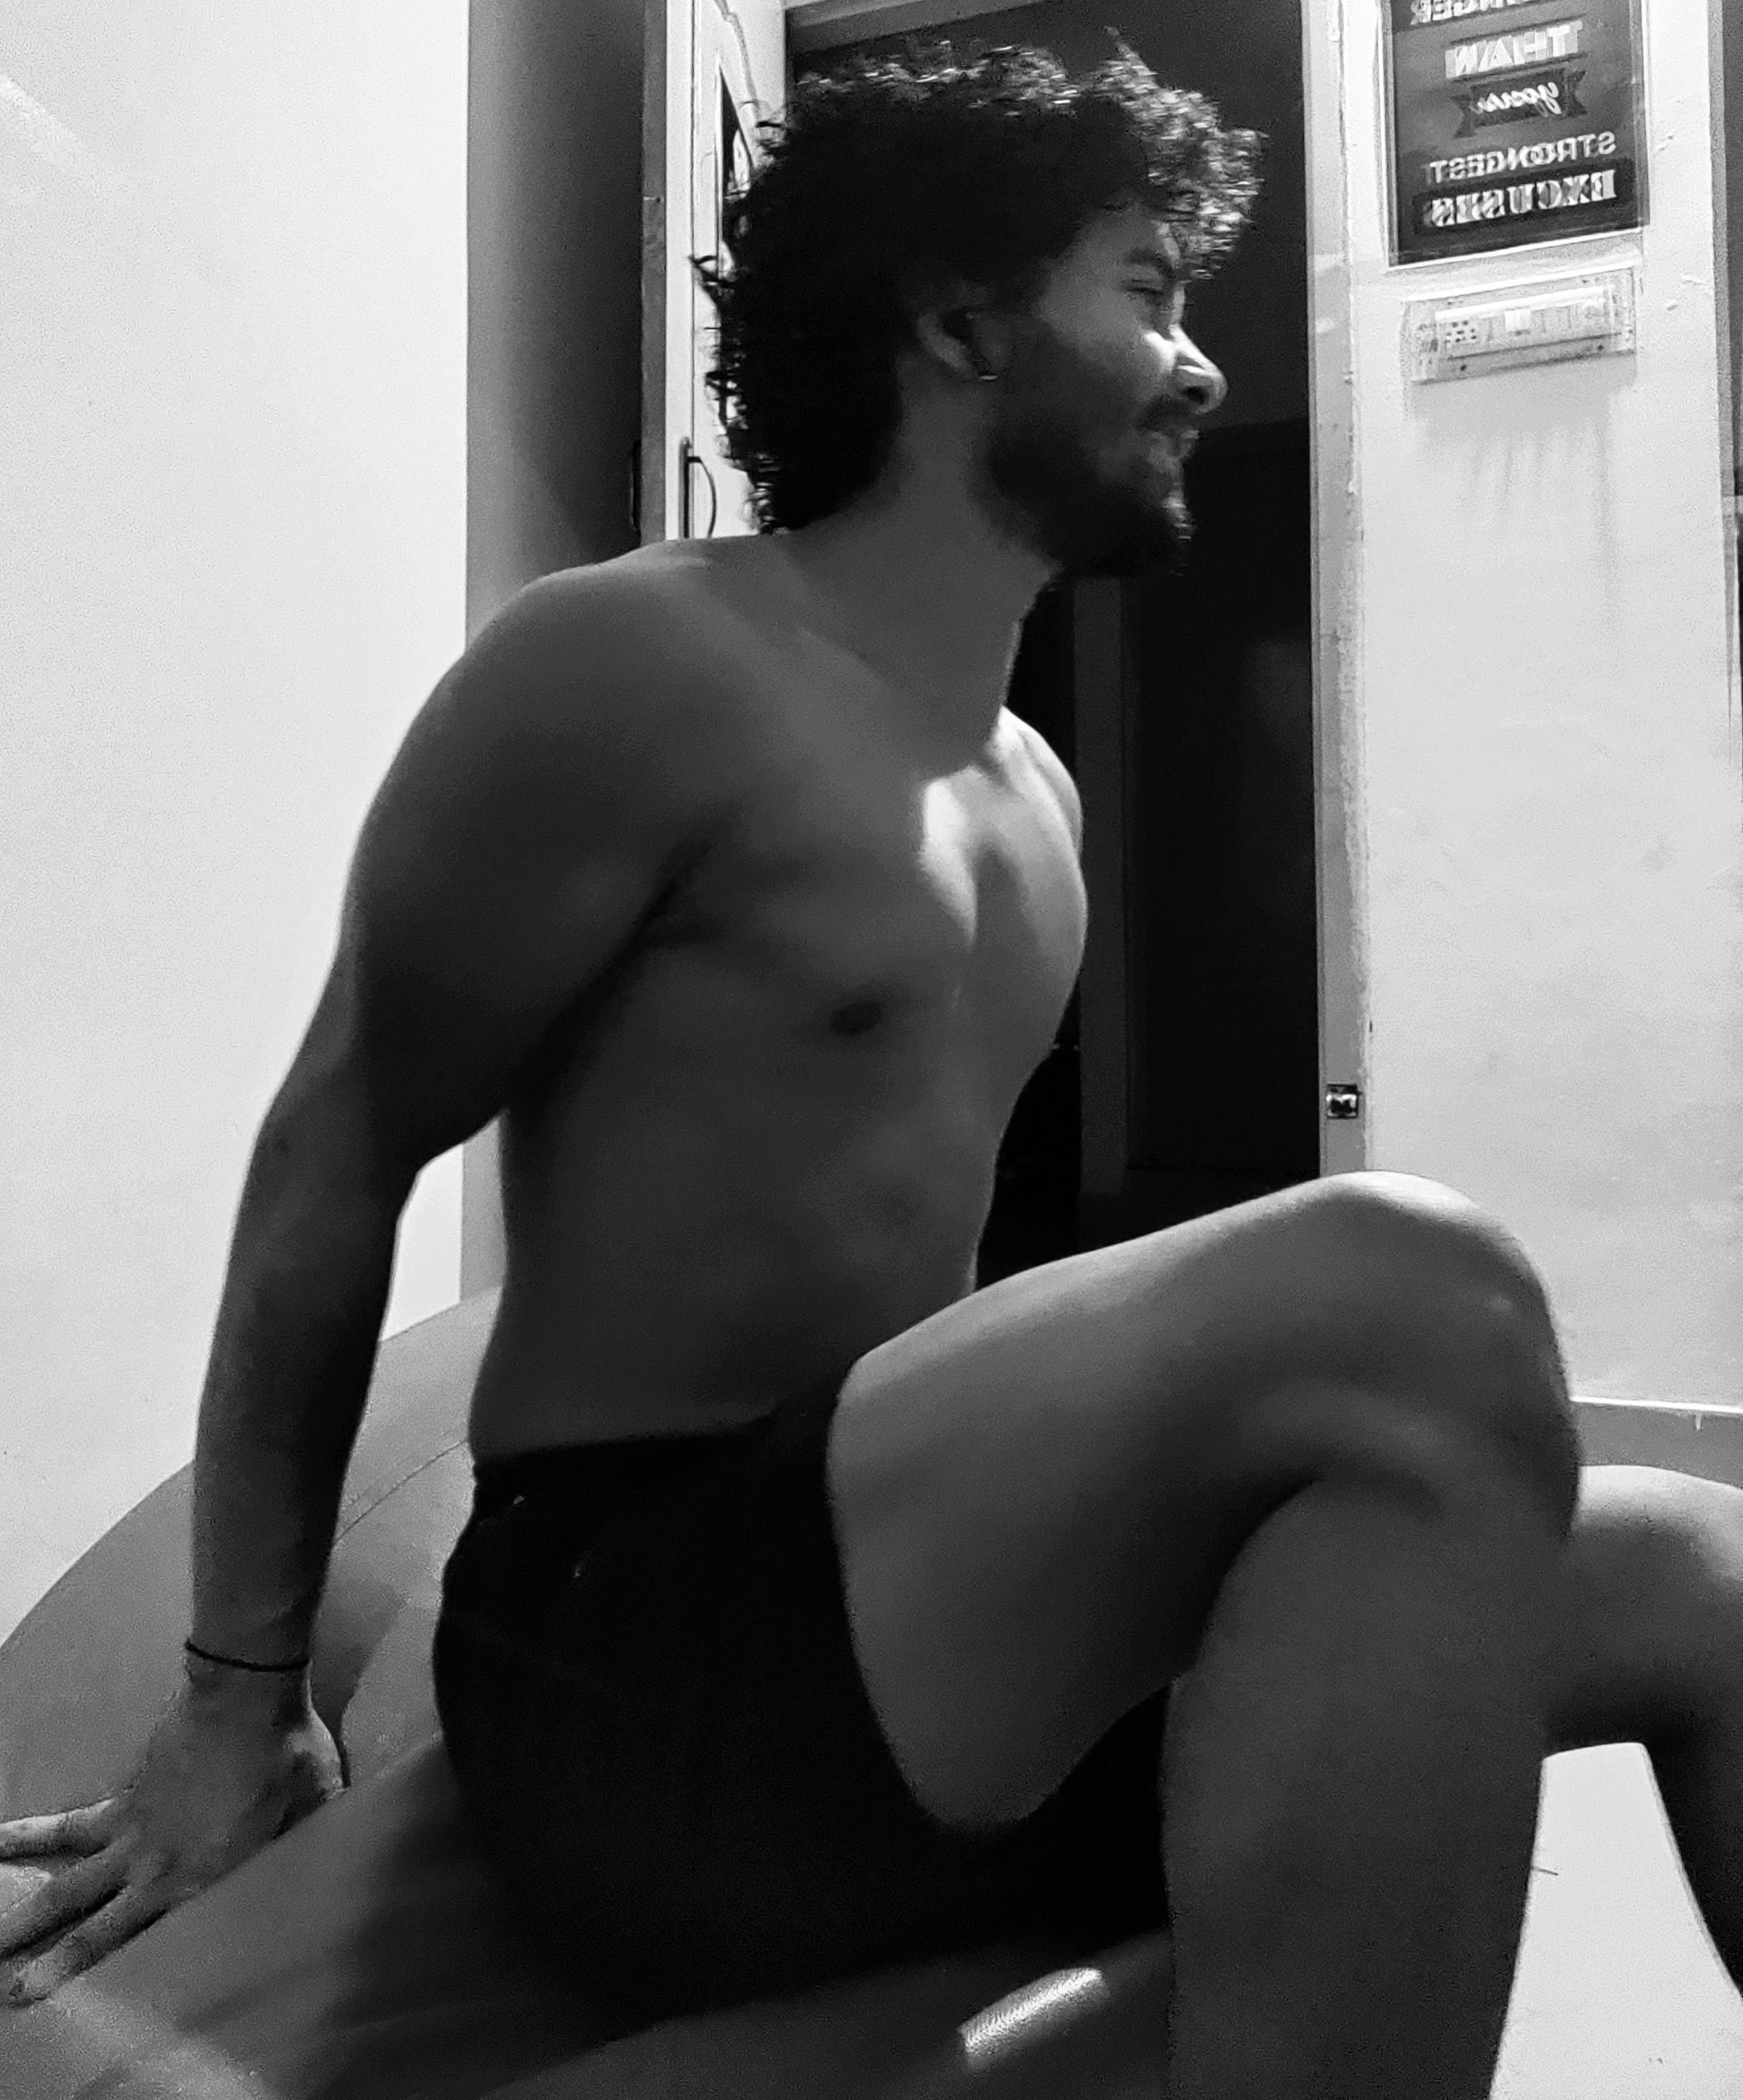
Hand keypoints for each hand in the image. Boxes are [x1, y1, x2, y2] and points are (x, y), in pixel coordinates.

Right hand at [0, 1666, 344, 2003]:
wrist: (247, 1695)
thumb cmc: (289, 1756)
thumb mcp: (316, 1812)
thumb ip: (308, 1846)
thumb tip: (333, 1864)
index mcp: (202, 1880)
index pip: (150, 1940)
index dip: (115, 1971)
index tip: (78, 1995)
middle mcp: (156, 1866)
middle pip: (89, 1920)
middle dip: (50, 1956)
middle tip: (8, 1989)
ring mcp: (133, 1830)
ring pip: (67, 1875)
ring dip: (23, 1906)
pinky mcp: (125, 1796)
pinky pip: (71, 1821)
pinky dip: (32, 1831)